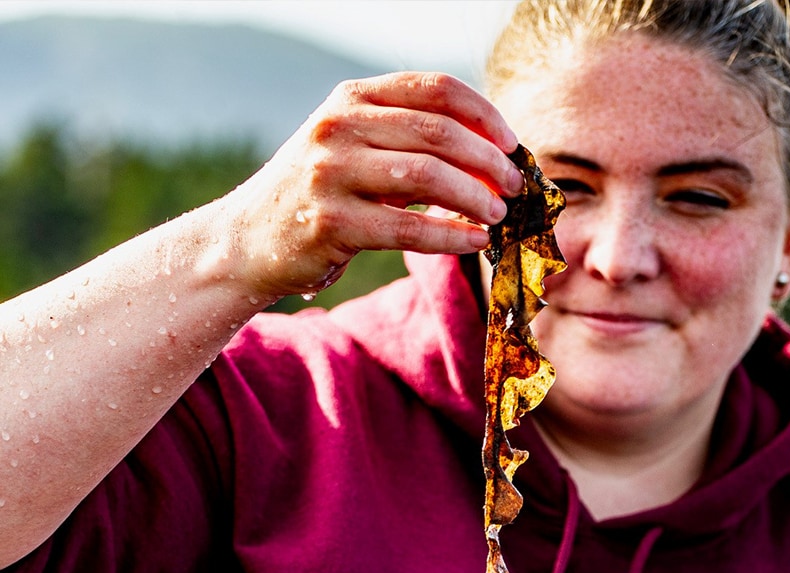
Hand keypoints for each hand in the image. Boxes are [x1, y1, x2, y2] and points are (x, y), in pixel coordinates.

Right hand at [216, 71, 523, 300]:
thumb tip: (487, 155)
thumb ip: (407, 142)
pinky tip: (476, 242)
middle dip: (487, 160)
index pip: (433, 88)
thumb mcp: (354, 149)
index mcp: (352, 99)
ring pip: (426, 176)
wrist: (249, 239)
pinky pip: (407, 229)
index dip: (482, 113)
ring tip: (498, 214)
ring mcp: (331, 173)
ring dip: (474, 197)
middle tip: (514, 186)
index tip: (511, 142)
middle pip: (437, 132)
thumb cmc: (318, 195)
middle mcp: (339, 126)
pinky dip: (451, 235)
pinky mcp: (331, 223)